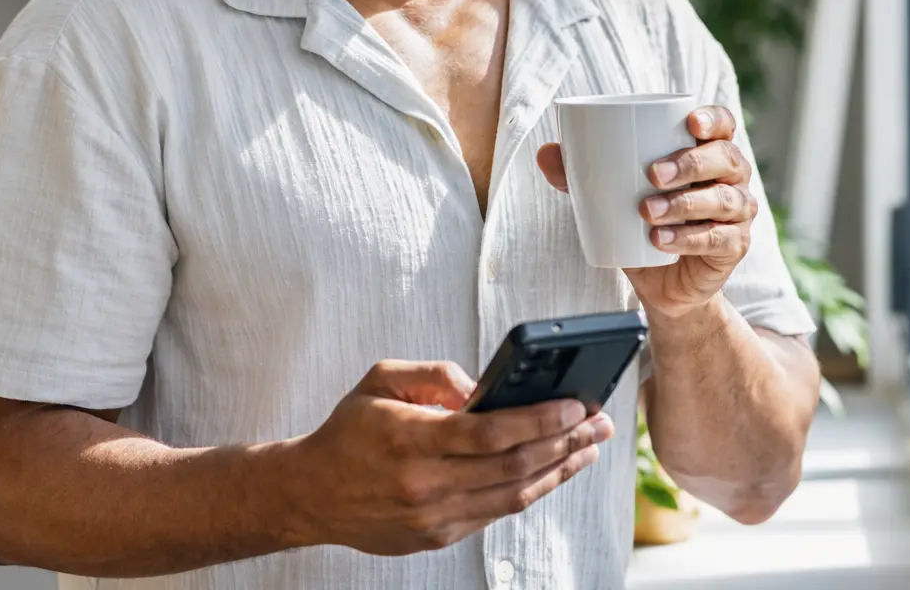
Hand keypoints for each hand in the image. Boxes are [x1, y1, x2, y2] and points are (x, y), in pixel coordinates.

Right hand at [287, 360, 612, 555]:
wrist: (310, 494)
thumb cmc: (347, 432)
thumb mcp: (382, 379)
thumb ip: (436, 373)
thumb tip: (486, 386)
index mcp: (410, 439)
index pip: (492, 433)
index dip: (541, 419)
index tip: (574, 404)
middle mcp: (425, 484)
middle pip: (514, 466)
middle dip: (566, 441)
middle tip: (599, 423)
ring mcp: (434, 517)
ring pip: (514, 495)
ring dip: (559, 470)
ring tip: (589, 448)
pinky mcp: (438, 536)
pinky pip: (496, 512)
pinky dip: (530, 490)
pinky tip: (551, 471)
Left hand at [537, 105, 756, 318]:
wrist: (662, 283)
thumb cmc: (642, 223)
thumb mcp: (610, 196)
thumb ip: (581, 174)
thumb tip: (545, 153)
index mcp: (708, 152)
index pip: (722, 125)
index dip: (712, 119)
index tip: (689, 123)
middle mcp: (731, 177)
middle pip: (725, 158)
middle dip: (690, 163)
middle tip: (651, 174)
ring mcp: (738, 212)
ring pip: (722, 199)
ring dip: (684, 203)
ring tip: (646, 211)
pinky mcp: (734, 246)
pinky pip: (718, 239)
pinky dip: (688, 239)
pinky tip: (660, 242)